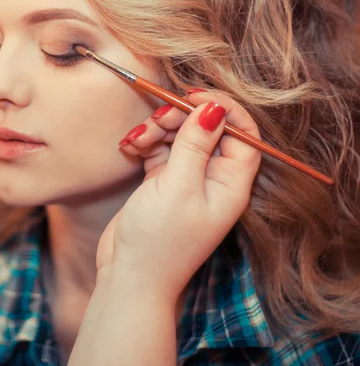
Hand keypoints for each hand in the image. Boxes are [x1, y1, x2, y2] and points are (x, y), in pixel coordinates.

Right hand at [96, 90, 261, 305]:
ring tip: (136, 140)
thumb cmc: (159, 240)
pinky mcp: (163, 181)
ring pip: (179, 136)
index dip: (224, 109)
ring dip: (156, 130)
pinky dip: (145, 143)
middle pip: (206, 130)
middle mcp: (212, 179)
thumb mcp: (178, 186)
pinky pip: (159, 149)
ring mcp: (186, 179)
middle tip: (157, 119)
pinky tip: (129, 147)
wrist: (129, 276)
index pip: (243, 134)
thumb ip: (195, 144)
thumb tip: (214, 107)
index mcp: (230, 183)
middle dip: (180, 118)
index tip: (194, 95)